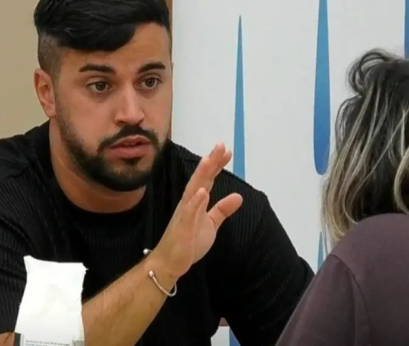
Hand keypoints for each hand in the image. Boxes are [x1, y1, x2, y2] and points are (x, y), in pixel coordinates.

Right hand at [152, 144, 242, 279]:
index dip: (217, 165)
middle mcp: (189, 203)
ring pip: (193, 190)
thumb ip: (222, 210)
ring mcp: (185, 213)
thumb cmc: (189, 242)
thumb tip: (239, 196)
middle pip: (201, 178)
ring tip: (209, 160)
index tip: (227, 150)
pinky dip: (195, 202)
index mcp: (196, 201)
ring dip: (201, 175)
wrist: (170, 263)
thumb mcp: (211, 224)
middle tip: (221, 145)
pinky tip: (202, 192)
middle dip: (210, 162)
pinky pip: (189, 213)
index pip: (208, 178)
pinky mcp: (182, 228)